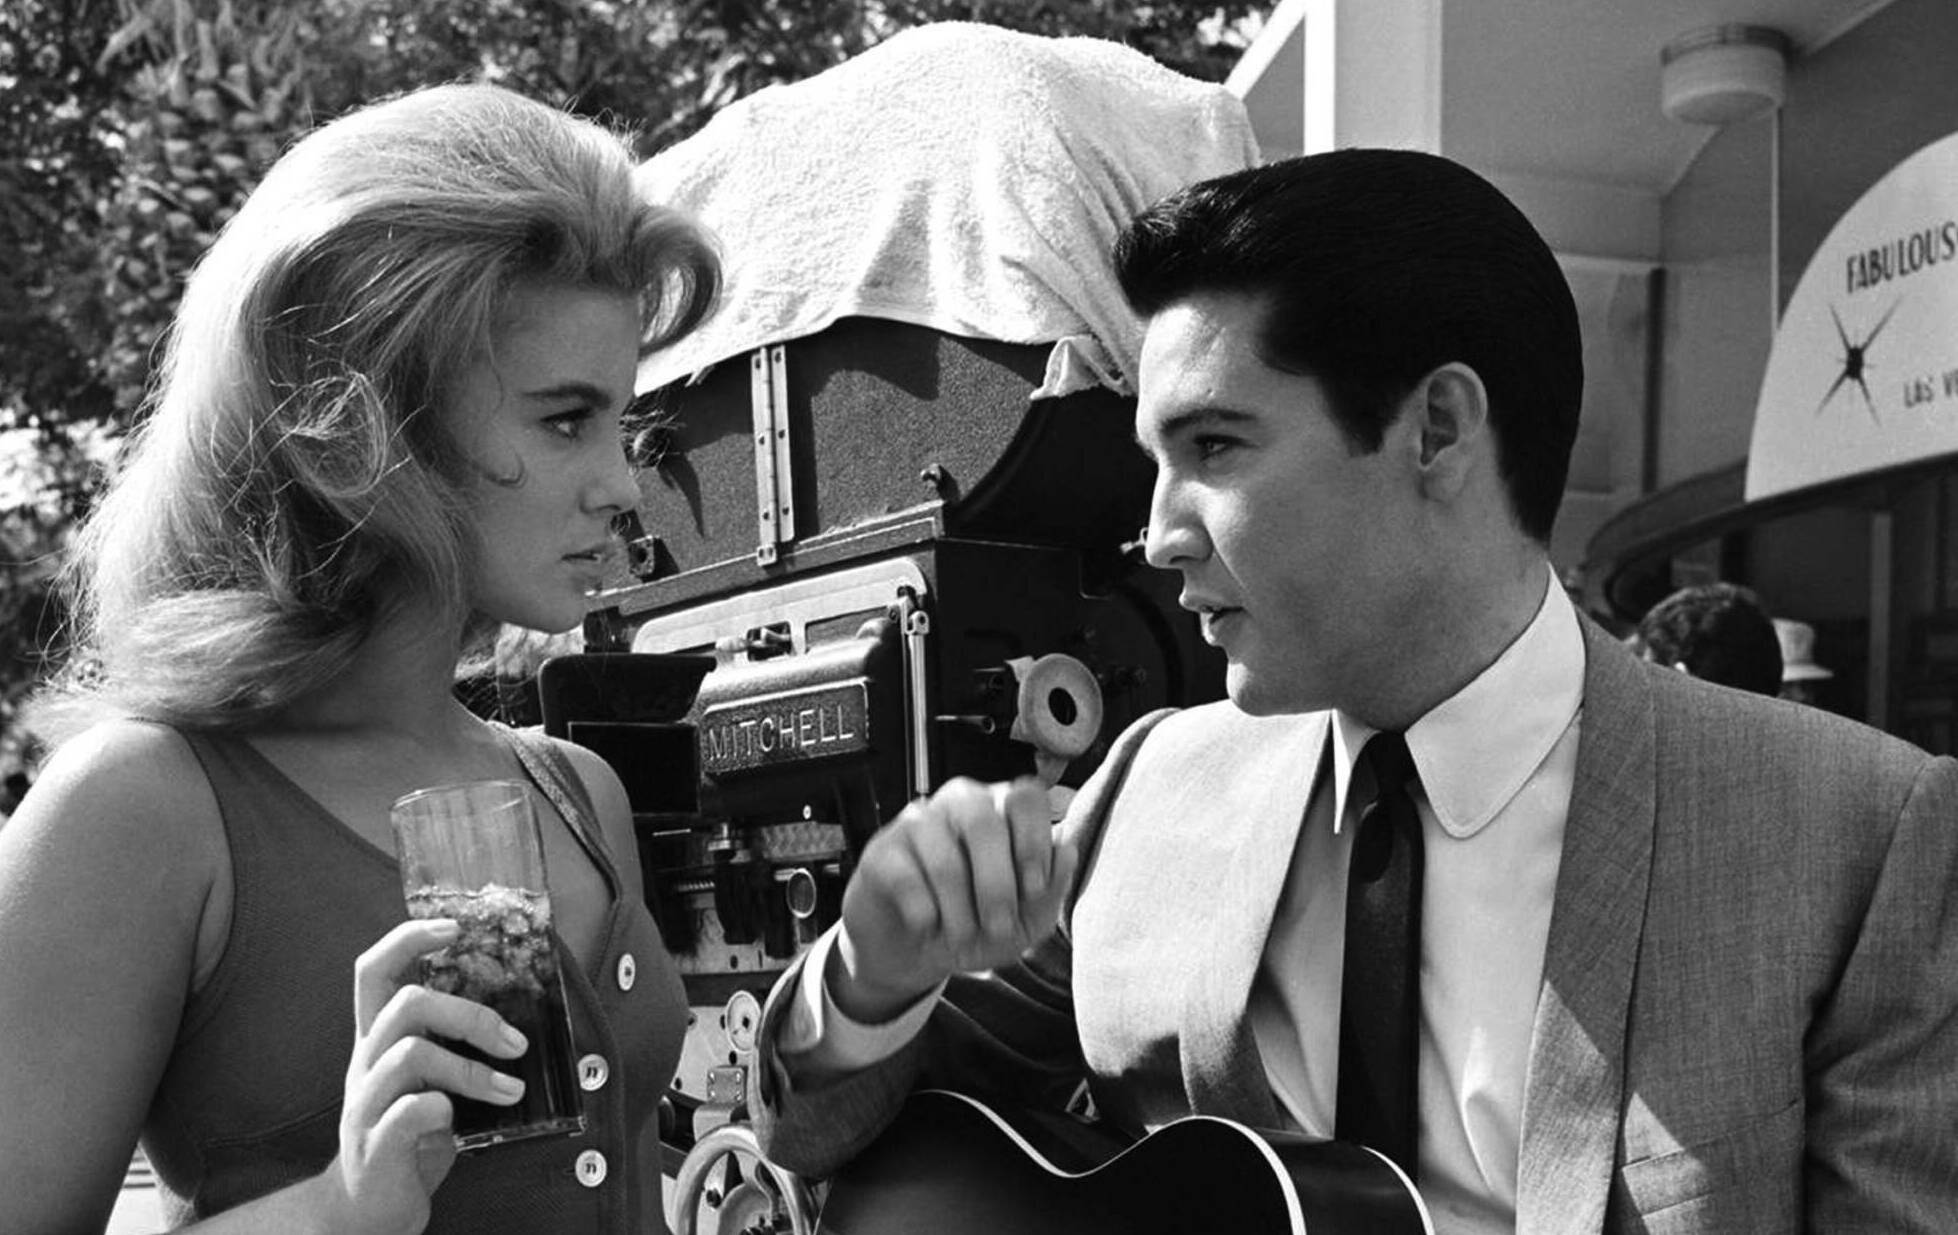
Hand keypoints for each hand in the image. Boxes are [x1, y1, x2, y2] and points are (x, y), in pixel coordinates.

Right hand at [310, 918, 529, 1234]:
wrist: (366, 1209)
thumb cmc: (409, 1136)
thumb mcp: (428, 1080)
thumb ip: (451, 1045)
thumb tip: (519, 1015)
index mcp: (376, 1040)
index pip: (374, 970)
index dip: (409, 939)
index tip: (454, 927)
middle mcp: (365, 1063)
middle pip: (406, 1004)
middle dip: (470, 1013)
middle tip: (516, 1042)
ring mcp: (365, 1104)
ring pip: (410, 1053)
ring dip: (471, 1067)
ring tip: (510, 1089)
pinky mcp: (375, 1145)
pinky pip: (408, 1111)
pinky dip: (442, 1108)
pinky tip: (460, 1121)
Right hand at [831, 777, 1077, 1021]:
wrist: (917, 951)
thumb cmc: (979, 925)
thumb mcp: (1026, 921)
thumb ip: (1051, 888)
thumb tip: (1066, 848)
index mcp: (1003, 811)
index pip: (1025, 795)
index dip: (1033, 842)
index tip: (1033, 888)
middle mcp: (962, 804)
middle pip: (984, 822)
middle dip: (997, 886)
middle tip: (998, 927)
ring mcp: (919, 822)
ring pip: (945, 857)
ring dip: (960, 911)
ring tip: (962, 936)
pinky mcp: (882, 851)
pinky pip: (906, 878)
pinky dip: (924, 913)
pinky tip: (927, 925)